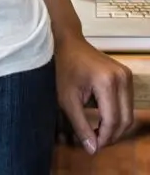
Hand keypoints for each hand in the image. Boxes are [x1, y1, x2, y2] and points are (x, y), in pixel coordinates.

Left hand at [55, 33, 133, 153]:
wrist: (69, 43)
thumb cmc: (64, 68)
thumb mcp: (67, 99)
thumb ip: (80, 125)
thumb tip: (93, 150)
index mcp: (107, 82)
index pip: (112, 120)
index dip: (104, 138)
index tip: (92, 147)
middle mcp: (122, 78)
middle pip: (125, 119)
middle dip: (112, 136)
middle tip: (96, 142)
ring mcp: (126, 76)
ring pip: (129, 114)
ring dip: (116, 128)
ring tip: (99, 133)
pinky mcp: (127, 76)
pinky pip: (127, 104)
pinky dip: (118, 116)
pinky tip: (103, 120)